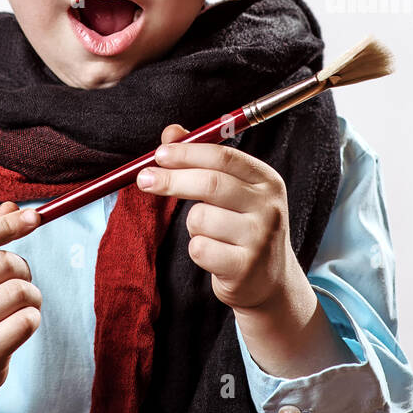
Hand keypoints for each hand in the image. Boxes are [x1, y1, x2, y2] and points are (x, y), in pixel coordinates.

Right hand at [0, 200, 42, 405]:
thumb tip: (11, 206)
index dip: (9, 222)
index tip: (34, 217)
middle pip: (4, 262)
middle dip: (21, 269)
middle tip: (17, 284)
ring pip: (20, 290)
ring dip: (31, 295)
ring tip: (20, 307)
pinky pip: (28, 320)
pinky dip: (32, 319)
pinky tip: (18, 327)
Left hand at [137, 124, 298, 312]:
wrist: (268, 279)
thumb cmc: (242, 226)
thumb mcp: (232, 190)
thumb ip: (203, 159)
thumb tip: (171, 133)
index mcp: (267, 180)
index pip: (224, 157)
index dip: (188, 153)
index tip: (159, 154)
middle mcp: (269, 207)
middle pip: (211, 184)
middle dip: (172, 180)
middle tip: (144, 179)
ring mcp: (259, 238)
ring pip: (200, 219)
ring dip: (191, 224)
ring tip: (208, 232)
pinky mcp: (244, 267)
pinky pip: (199, 248)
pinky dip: (197, 249)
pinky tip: (214, 253)